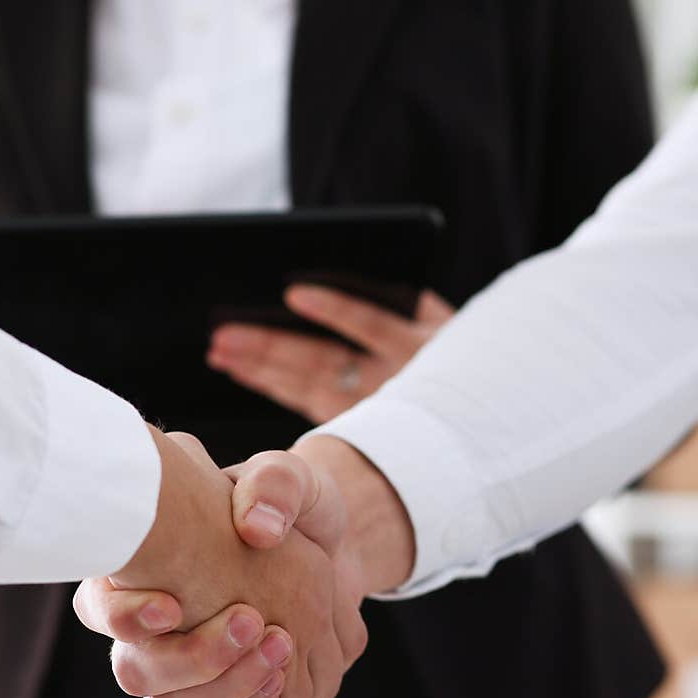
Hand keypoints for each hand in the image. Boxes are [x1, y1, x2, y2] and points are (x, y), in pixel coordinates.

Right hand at [73, 430, 367, 697]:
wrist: (334, 554)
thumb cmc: (291, 508)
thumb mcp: (288, 479)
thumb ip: (273, 485)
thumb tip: (257, 528)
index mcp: (142, 569)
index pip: (96, 604)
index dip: (124, 615)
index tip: (174, 606)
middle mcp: (151, 630)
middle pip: (135, 672)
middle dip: (194, 657)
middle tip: (253, 619)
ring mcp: (183, 674)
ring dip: (228, 689)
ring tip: (282, 648)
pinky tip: (281, 680)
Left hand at [207, 285, 454, 421]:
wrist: (477, 411)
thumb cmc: (446, 344)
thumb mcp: (437, 319)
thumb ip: (394, 298)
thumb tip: (324, 276)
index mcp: (421, 340)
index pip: (372, 323)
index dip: (334, 309)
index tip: (293, 295)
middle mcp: (395, 379)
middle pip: (324, 359)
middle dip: (272, 345)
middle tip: (224, 333)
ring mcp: (374, 405)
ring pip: (308, 384)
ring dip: (260, 367)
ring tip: (220, 349)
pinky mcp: (357, 421)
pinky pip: (305, 401)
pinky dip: (270, 383)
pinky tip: (240, 368)